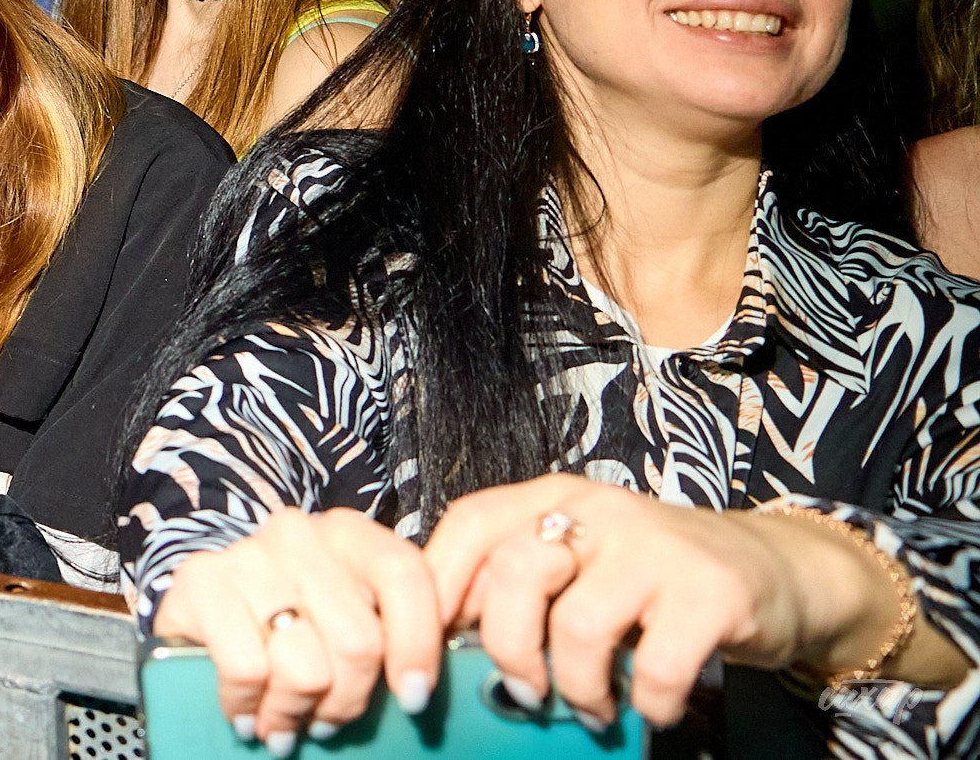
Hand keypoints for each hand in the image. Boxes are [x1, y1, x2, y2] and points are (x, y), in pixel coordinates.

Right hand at [149, 508, 442, 750]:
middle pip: (358, 641)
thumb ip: (394, 632)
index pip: (403, 574)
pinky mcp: (201, 582)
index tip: (413, 700)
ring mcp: (248, 554)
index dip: (417, 644)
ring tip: (285, 723)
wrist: (200, 606)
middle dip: (347, 700)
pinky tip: (247, 714)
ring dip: (295, 713)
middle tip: (328, 721)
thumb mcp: (350, 616)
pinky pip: (248, 671)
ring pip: (306, 668)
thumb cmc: (292, 623)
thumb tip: (423, 686)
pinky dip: (249, 707)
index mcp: (348, 534)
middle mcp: (299, 533)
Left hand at [424, 474, 905, 729]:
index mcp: (551, 498)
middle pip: (513, 577)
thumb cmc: (651, 579)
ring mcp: (655, 547)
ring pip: (577, 628)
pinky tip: (651, 705)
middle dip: (509, 653)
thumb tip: (440, 640)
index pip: (469, 527)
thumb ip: (514, 585)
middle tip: (527, 691)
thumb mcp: (576, 564)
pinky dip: (647, 703)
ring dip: (577, 688)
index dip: (437, 593)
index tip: (431, 653)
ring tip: (592, 705)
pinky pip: (655, 666)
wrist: (772, 569)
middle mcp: (597, 509)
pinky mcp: (711, 592)